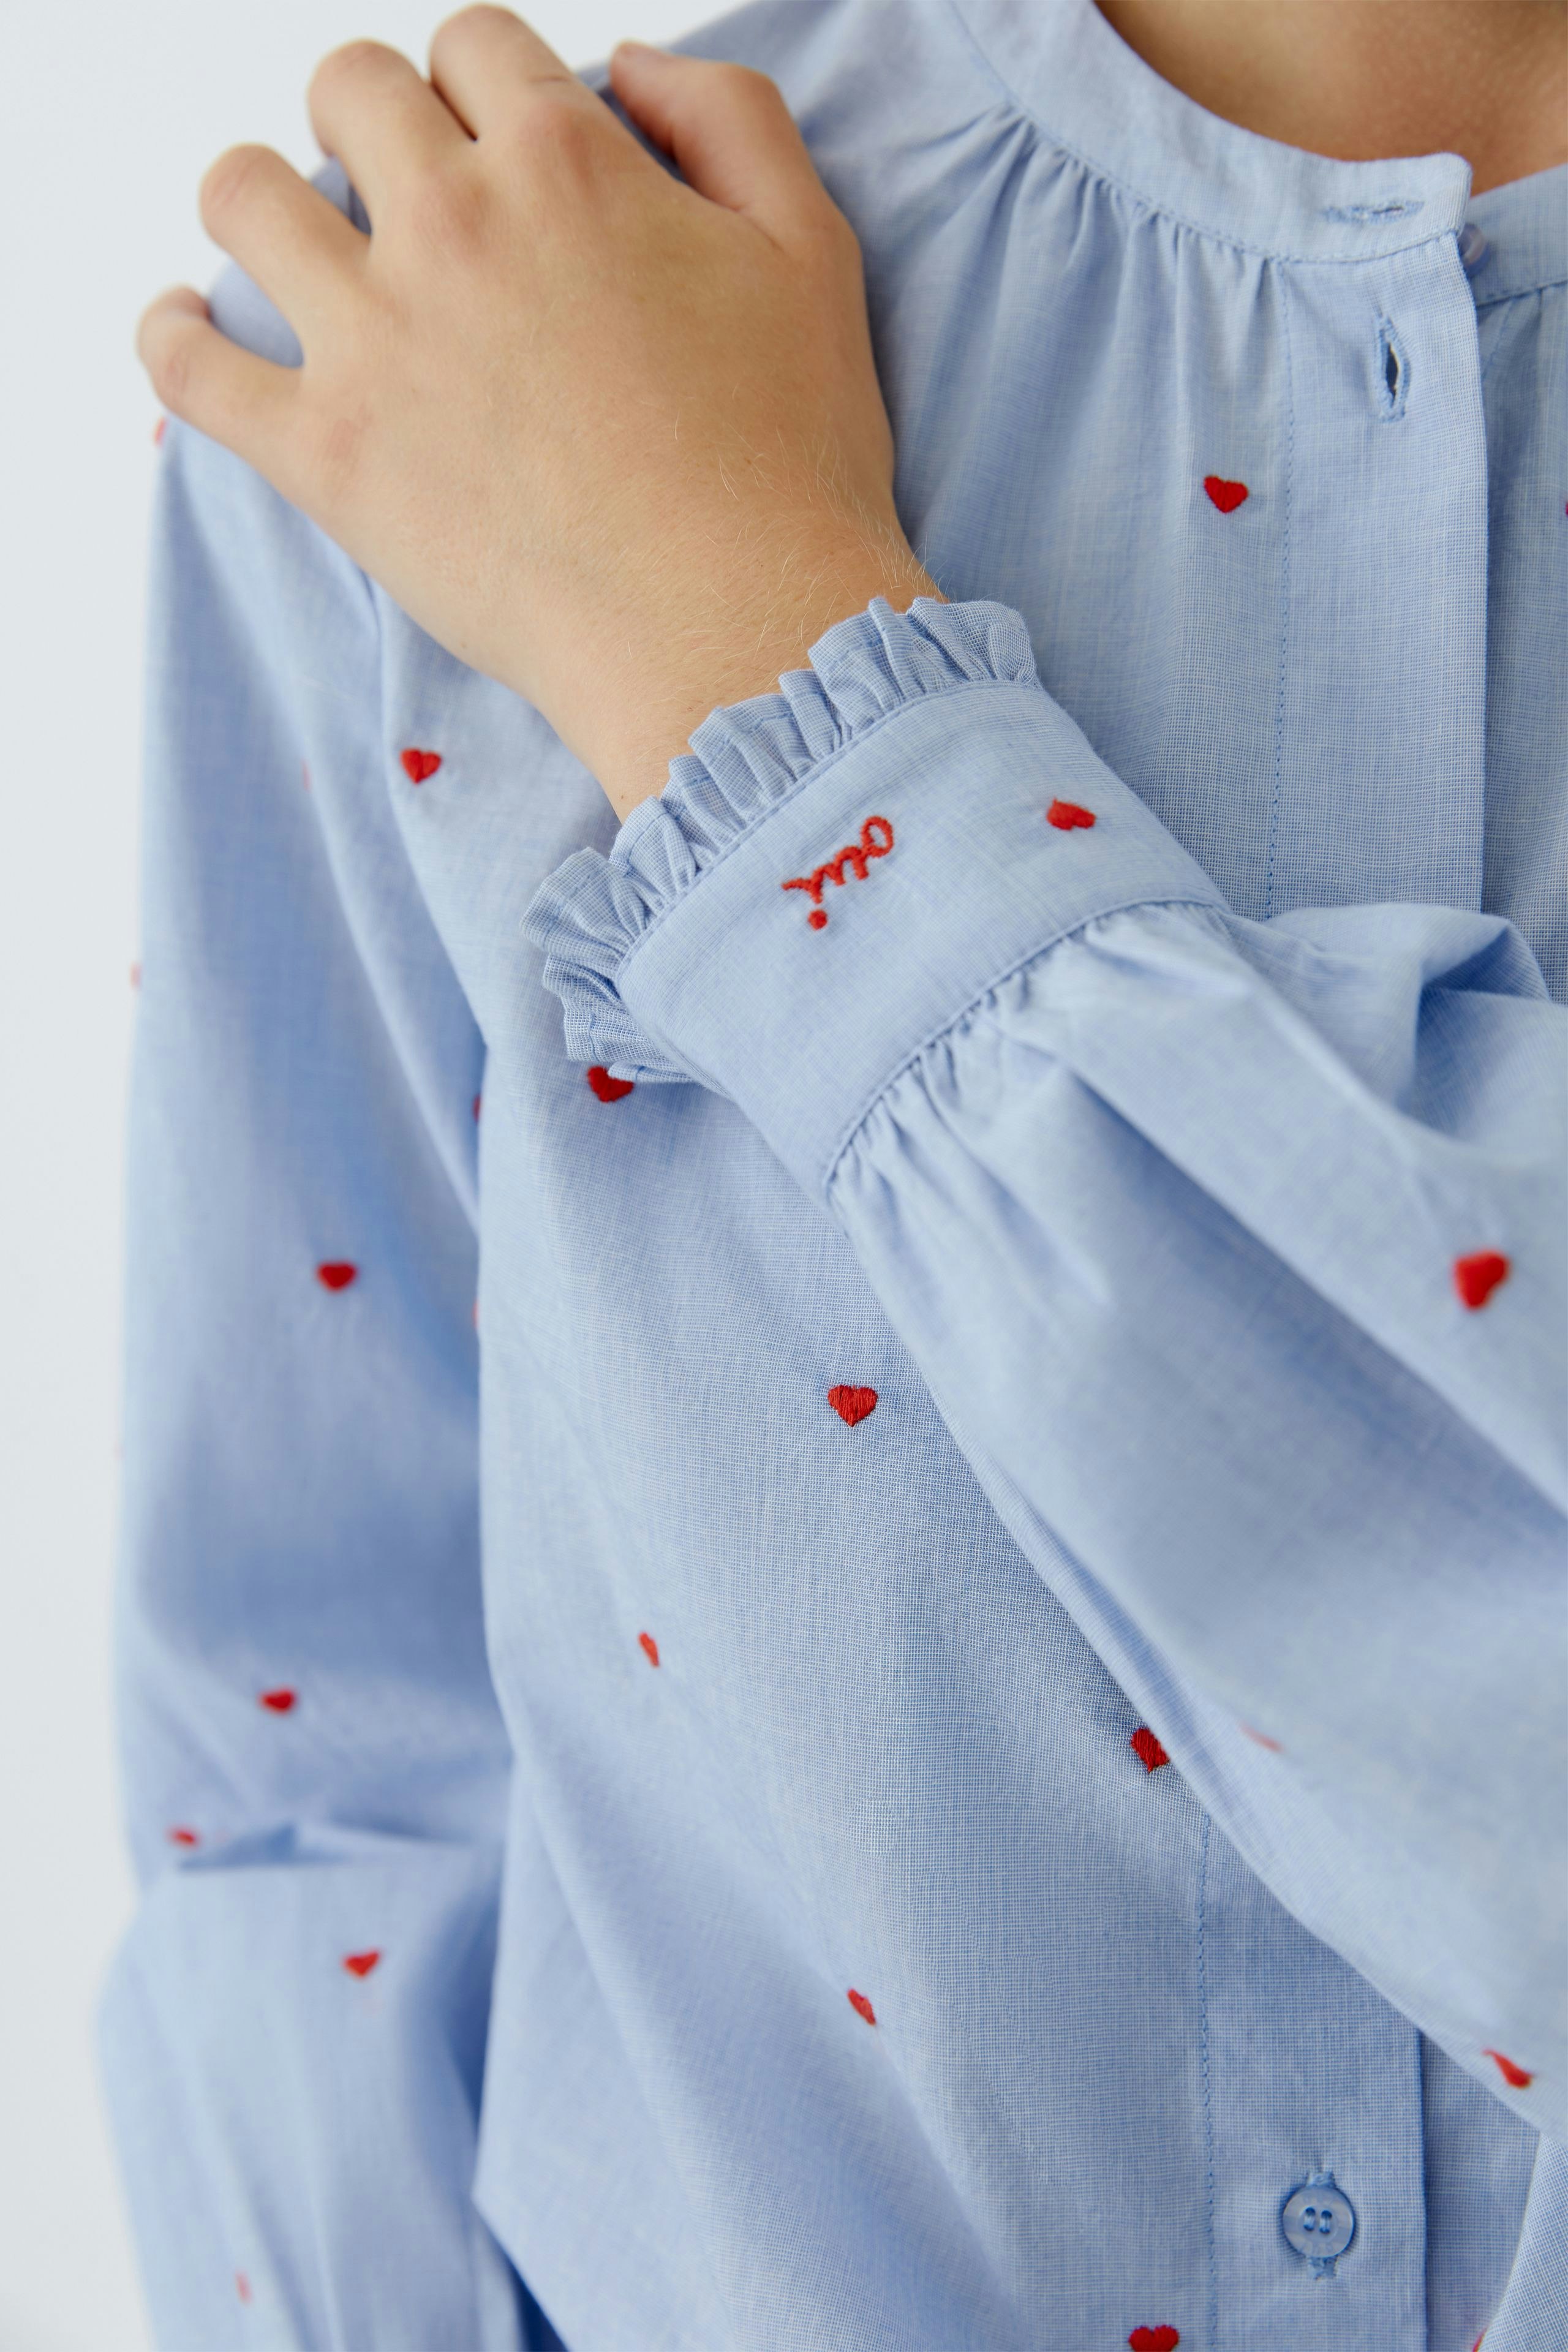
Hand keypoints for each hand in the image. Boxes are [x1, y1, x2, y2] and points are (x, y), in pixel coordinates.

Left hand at [136, 9, 939, 817]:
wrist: (737, 633)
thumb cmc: (789, 465)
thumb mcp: (812, 252)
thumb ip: (731, 119)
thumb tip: (632, 65)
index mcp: (566, 165)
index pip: (475, 48)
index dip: (484, 87)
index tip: (495, 146)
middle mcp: (453, 225)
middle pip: (351, 93)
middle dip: (373, 121)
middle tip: (401, 192)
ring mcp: (374, 339)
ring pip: (246, 196)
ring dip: (262, 199)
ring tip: (292, 246)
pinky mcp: (326, 455)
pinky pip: (191, 369)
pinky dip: (171, 336)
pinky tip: (183, 327)